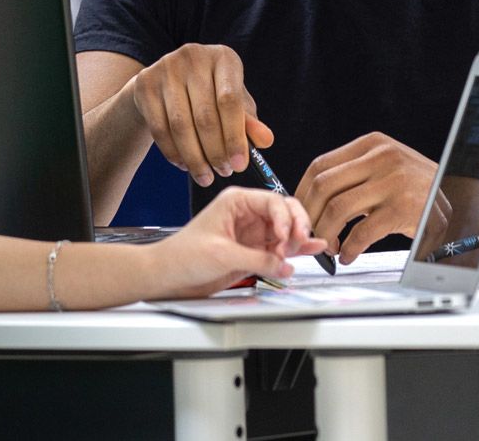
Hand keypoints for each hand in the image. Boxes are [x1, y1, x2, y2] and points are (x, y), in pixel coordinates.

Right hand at [128, 43, 273, 187]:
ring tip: (206, 176)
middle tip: (223, 172)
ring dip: (195, 158)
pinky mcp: (145, 84)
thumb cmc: (211, 93)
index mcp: (223, 57)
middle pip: (204, 116)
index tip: (240, 166)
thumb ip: (249, 121)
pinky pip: (160, 129)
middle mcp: (193, 56)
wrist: (167, 81)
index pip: (230, 101)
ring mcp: (165, 68)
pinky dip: (174, 153)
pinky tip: (185, 165)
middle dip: (216, 152)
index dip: (235, 137)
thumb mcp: (234, 101)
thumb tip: (266, 141)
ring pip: (180, 126)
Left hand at [143, 187, 323, 298]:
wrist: (166, 276)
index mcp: (236, 201)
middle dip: (296, 226)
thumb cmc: (182, 256)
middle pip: (285, 213)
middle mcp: (247, 214)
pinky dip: (295, 252)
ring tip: (311, 248)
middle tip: (299, 242)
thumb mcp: (222, 254)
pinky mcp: (253, 252)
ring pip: (286, 231)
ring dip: (298, 240)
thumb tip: (284, 264)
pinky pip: (280, 250)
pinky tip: (311, 251)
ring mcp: (252, 234)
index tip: (288, 237)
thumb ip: (257, 259)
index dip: (286, 219)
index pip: (273, 201)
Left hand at [296, 133, 438, 263]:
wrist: (458, 199)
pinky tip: (349, 255)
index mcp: (373, 143)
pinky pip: (361, 233)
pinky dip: (349, 249)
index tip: (299, 213)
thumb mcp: (385, 167)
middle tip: (309, 235)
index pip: (321, 165)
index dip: (302, 193)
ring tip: (330, 247)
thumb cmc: (414, 187)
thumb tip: (307, 199)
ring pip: (337, 209)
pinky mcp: (403, 209)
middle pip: (324, 186)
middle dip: (309, 216)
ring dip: (326, 234)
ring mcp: (394, 182)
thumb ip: (353, 174)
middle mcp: (382, 157)